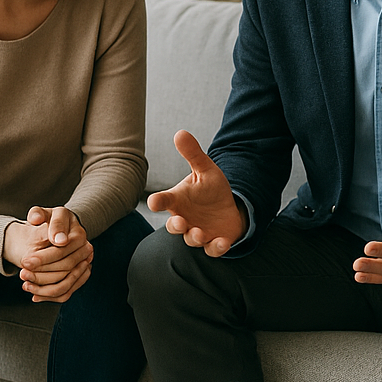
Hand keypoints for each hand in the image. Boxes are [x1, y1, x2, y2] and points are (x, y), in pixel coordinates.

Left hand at [4, 206, 92, 302]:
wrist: (61, 232)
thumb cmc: (50, 222)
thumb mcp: (44, 213)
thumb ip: (38, 214)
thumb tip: (35, 219)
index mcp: (78, 233)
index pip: (63, 249)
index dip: (44, 257)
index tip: (25, 262)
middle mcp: (86, 249)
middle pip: (67, 266)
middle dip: (43, 272)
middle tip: (22, 273)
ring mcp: (85, 262)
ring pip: (68, 281)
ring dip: (45, 287)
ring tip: (26, 284)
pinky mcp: (81, 275)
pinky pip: (69, 290)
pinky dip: (51, 295)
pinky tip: (35, 295)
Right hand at [146, 130, 247, 256]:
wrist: (228, 209)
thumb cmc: (210, 190)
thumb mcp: (205, 170)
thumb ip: (193, 155)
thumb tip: (180, 132)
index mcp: (178, 201)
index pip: (162, 202)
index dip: (157, 201)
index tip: (154, 201)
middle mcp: (185, 219)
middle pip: (174, 226)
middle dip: (176, 226)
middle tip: (180, 222)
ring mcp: (198, 232)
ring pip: (192, 240)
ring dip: (194, 237)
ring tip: (199, 232)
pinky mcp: (214, 242)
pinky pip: (212, 249)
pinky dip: (216, 248)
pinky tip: (222, 243)